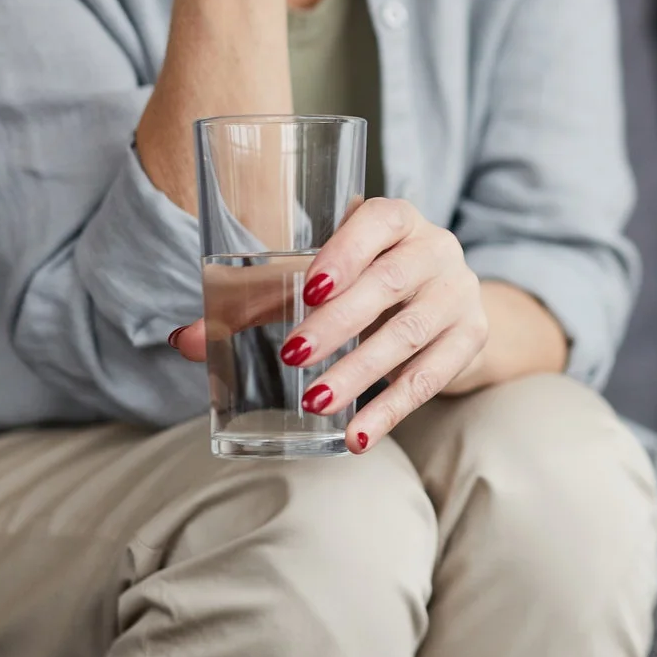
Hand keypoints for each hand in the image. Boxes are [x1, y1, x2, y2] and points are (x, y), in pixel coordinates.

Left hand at [173, 199, 489, 452]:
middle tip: (293, 355)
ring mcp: (459, 294)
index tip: (307, 289)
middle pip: (391, 282)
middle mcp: (436, 249)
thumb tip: (185, 340)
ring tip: (315, 402)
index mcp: (396, 219)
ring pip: (412, 332)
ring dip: (361, 370)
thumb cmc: (366, 283)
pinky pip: (432, 377)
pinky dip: (392, 410)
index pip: (378, 220)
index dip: (345, 251)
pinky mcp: (471, 338)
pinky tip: (358, 436)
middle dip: (340, 321)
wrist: (445, 302)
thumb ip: (256, 303)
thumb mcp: (320, 281)